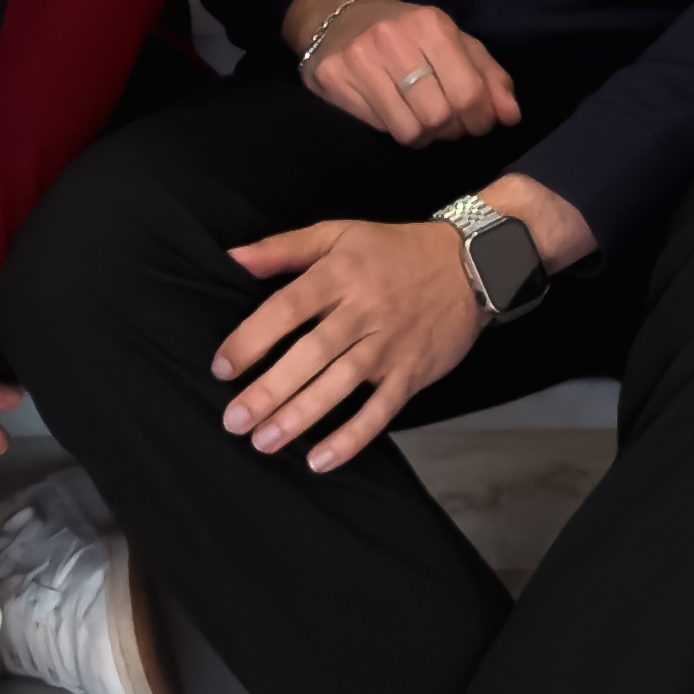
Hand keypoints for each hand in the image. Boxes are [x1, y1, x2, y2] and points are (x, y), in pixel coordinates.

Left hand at [209, 180, 576, 471]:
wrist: (471, 263)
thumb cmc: (394, 250)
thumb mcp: (338, 234)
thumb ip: (282, 249)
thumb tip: (230, 258)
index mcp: (340, 275)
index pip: (288, 308)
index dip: (252, 339)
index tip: (222, 367)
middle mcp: (364, 311)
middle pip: (311, 354)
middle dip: (270, 390)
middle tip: (234, 420)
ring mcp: (390, 345)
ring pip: (341, 384)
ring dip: (302, 416)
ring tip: (265, 442)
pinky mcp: (412, 372)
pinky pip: (381, 410)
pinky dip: (353, 437)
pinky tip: (321, 460)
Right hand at [292, 0, 523, 144]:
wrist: (341, 17)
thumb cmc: (409, 34)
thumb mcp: (456, 43)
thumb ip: (490, 77)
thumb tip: (511, 116)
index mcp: (431, 25)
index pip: (469, 92)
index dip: (480, 118)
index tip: (478, 122)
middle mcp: (394, 39)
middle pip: (439, 116)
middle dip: (451, 128)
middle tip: (448, 121)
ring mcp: (360, 60)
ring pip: (410, 131)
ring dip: (424, 134)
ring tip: (422, 118)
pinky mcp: (336, 79)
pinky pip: (381, 129)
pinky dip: (396, 129)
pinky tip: (395, 112)